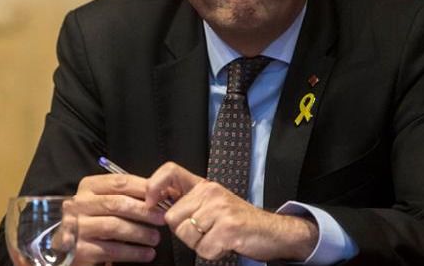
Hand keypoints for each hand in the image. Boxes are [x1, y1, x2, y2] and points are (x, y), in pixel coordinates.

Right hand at [70, 173, 165, 264]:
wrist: (72, 244)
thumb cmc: (95, 219)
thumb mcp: (105, 201)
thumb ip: (126, 195)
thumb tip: (159, 194)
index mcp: (88, 187)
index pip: (119, 182)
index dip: (143, 188)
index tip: (162, 196)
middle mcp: (79, 204)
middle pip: (116, 204)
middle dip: (144, 211)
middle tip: (162, 218)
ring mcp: (77, 227)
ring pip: (114, 227)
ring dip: (140, 233)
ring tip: (155, 238)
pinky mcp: (81, 250)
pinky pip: (112, 250)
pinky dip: (133, 252)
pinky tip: (147, 253)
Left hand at [146, 162, 317, 261]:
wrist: (273, 232)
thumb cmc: (240, 221)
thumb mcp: (213, 205)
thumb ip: (188, 202)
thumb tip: (155, 205)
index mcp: (204, 186)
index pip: (170, 171)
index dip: (154, 185)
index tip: (150, 202)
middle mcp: (211, 193)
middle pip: (172, 217)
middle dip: (185, 232)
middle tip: (206, 231)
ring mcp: (220, 209)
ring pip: (185, 234)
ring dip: (199, 244)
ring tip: (217, 237)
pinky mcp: (228, 227)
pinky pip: (202, 248)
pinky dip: (212, 252)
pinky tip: (224, 245)